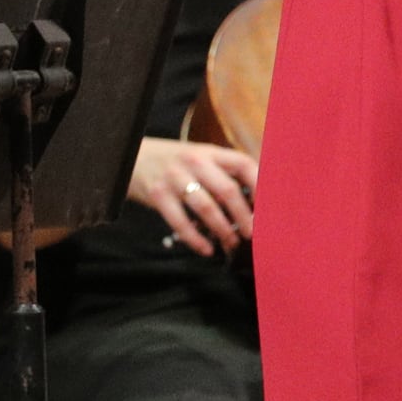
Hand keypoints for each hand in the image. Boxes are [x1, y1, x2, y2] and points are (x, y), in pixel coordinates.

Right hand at [129, 135, 256, 255]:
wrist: (132, 157)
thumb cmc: (175, 161)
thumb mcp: (200, 157)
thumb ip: (222, 172)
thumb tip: (253, 199)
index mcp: (210, 152)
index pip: (244, 164)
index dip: (260, 184)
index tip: (269, 205)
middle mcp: (195, 163)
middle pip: (227, 190)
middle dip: (244, 215)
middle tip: (253, 232)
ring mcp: (175, 179)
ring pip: (206, 207)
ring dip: (222, 229)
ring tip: (232, 242)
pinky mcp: (157, 195)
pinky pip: (180, 221)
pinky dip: (195, 238)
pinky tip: (206, 248)